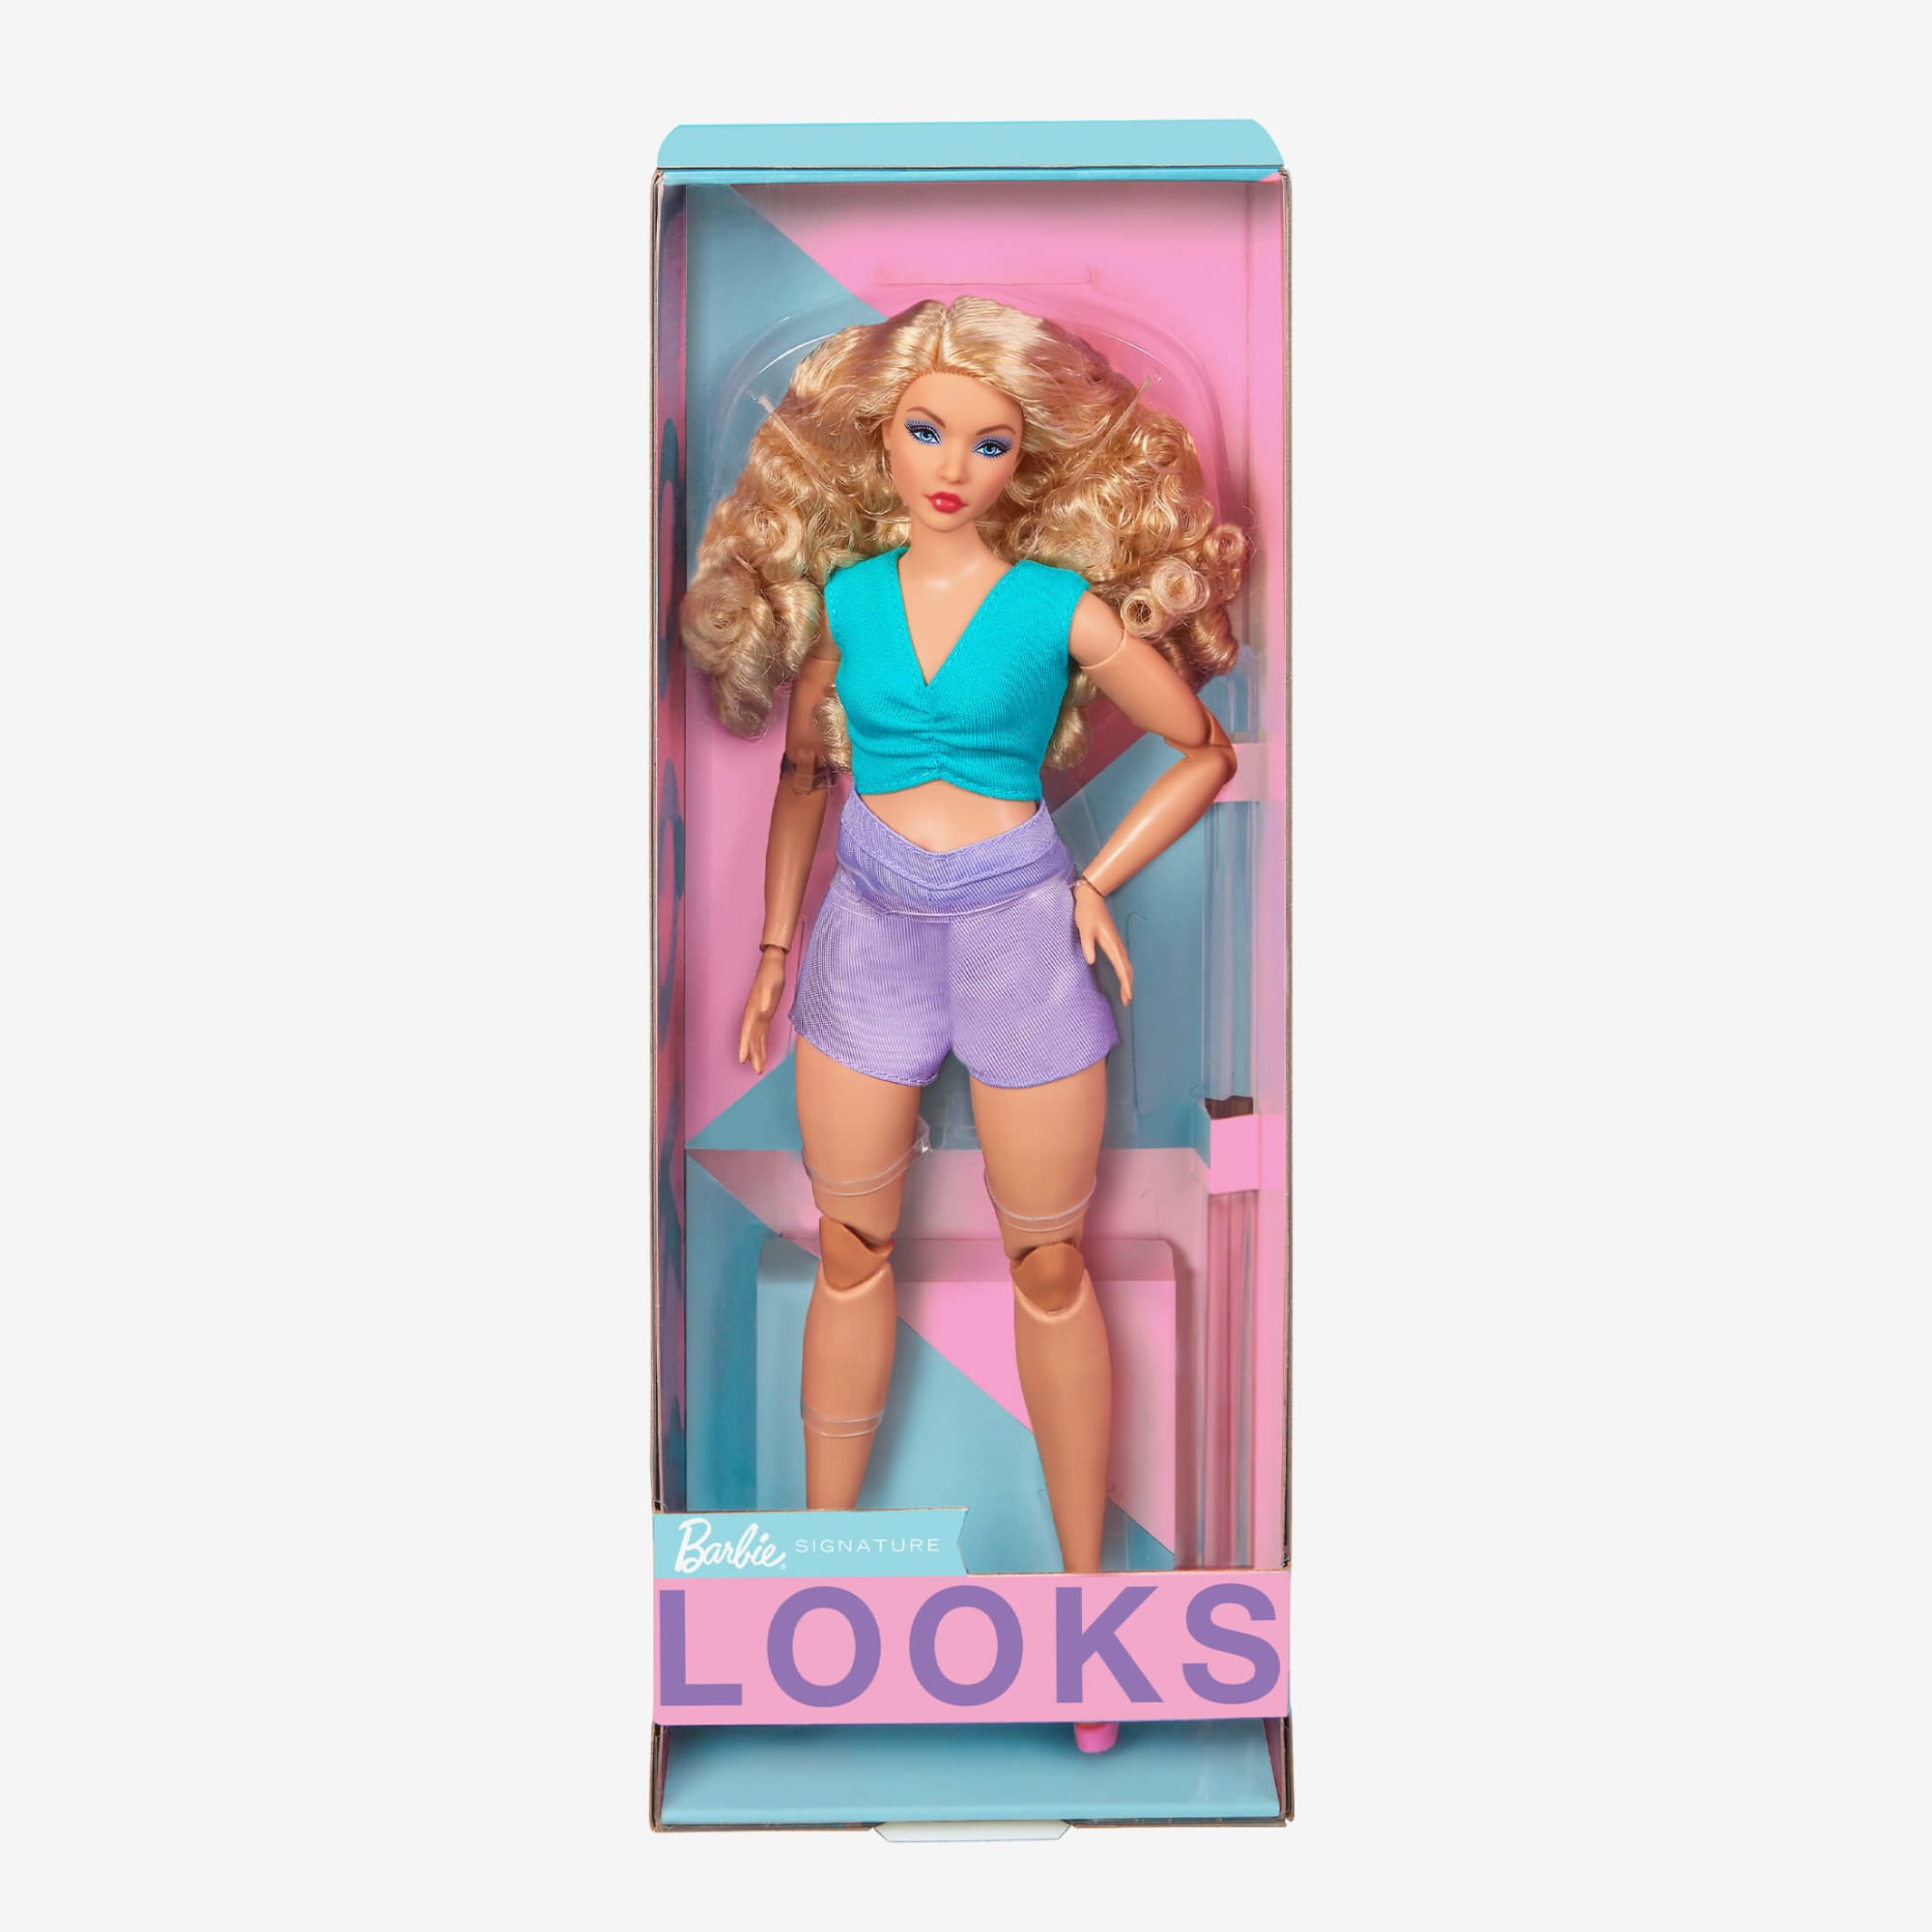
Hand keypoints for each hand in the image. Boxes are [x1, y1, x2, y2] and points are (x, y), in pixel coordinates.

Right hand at [737, 950, 787, 1072]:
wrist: (773, 965)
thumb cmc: (771, 974)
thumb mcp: (770, 985)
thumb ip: (764, 998)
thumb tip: (761, 1010)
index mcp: (752, 1010)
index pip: (746, 1032)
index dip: (744, 1046)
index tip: (742, 1060)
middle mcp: (753, 1015)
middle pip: (751, 1039)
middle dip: (753, 1055)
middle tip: (758, 1071)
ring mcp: (758, 1016)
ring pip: (755, 1038)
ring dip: (757, 1053)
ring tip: (759, 1068)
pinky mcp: (765, 1015)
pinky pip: (761, 1033)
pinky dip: (762, 1044)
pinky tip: (763, 1053)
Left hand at [1072, 881, 1132, 1004]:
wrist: (1091, 897)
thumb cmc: (1087, 913)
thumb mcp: (1084, 929)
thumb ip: (1087, 946)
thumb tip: (1090, 961)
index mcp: (1111, 943)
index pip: (1121, 967)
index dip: (1125, 982)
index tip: (1127, 995)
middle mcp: (1116, 944)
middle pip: (1127, 968)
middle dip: (1128, 985)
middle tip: (1127, 1000)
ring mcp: (1115, 942)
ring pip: (1126, 964)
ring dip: (1127, 979)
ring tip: (1126, 993)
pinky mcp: (1112, 940)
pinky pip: (1122, 959)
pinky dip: (1124, 970)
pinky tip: (1122, 975)